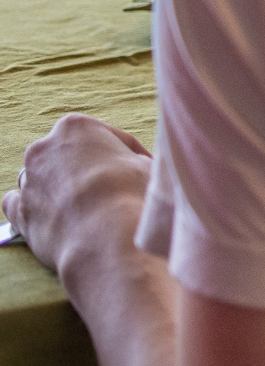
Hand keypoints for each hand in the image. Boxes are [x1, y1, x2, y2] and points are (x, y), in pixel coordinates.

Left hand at [5, 113, 150, 275]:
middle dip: (89, 168)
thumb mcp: (146, 164)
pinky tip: (55, 214)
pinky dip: (35, 206)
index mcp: (74, 128)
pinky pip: (20, 203)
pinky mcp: (19, 212)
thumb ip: (132, 160)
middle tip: (115, 185)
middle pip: (70, 155)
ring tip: (88, 205)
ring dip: (62, 186)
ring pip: (43, 177)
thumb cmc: (129, 195)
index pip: (105, 135)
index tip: (140, 167)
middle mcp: (44, 149)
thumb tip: (133, 167)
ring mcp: (28, 181)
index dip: (128, 153)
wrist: (106, 237)